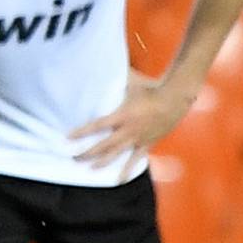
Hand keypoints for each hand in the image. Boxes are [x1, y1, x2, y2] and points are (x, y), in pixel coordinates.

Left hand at [69, 73, 193, 180]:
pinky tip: (120, 179)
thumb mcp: (128, 81)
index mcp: (122, 115)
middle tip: (73, 158)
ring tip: (90, 170)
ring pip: (117, 154)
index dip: (81, 132)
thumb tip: (96, 63)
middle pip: (104, 145)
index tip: (68, 137)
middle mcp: (129, 130)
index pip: (96, 126)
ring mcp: (138, 139)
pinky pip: (136, 159)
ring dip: (103, 162)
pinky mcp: (147, 143)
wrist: (175, 99)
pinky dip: (127, 169)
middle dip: (88, 152)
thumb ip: (112, 78)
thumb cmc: (150, 87)